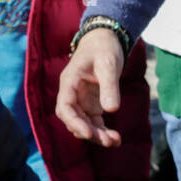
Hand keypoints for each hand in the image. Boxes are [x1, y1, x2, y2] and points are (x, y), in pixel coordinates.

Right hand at [56, 27, 124, 146]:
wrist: (106, 39)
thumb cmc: (104, 47)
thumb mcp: (108, 64)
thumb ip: (109, 86)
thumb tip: (112, 110)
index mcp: (69, 83)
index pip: (65, 108)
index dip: (74, 122)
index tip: (88, 133)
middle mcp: (72, 94)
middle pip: (73, 120)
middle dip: (88, 132)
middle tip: (107, 140)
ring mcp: (81, 101)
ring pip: (84, 124)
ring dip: (97, 135)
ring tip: (115, 141)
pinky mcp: (92, 104)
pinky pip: (94, 122)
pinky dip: (103, 131)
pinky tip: (115, 139)